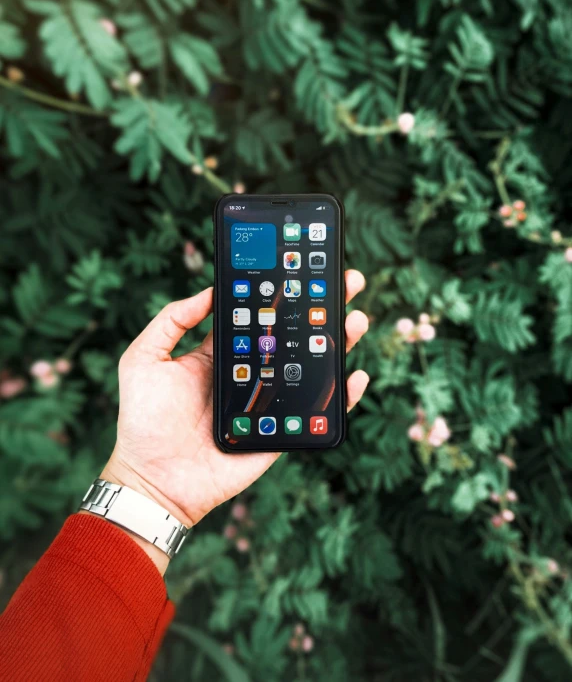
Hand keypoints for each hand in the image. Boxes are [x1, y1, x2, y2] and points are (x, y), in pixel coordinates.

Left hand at [100, 270, 368, 571]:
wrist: (155, 479)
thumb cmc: (143, 420)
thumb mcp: (143, 359)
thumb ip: (171, 321)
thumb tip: (210, 291)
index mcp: (223, 352)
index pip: (260, 315)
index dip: (281, 293)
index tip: (302, 268)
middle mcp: (250, 372)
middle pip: (293, 334)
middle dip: (321, 308)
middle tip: (347, 281)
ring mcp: (269, 400)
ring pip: (311, 366)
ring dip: (339, 341)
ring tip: (355, 318)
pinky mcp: (280, 429)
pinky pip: (315, 409)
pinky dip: (341, 395)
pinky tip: (355, 375)